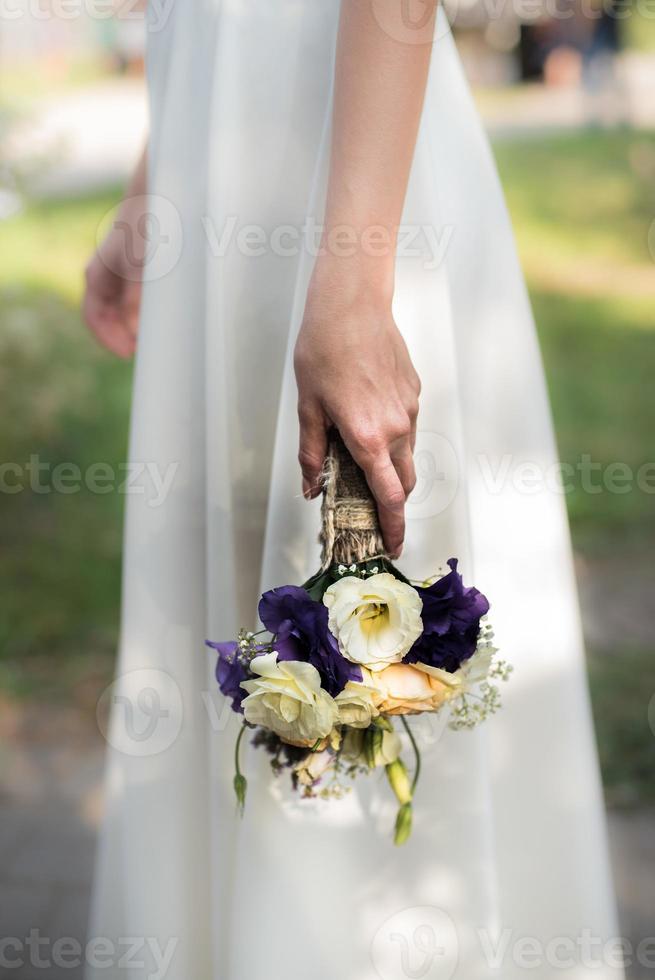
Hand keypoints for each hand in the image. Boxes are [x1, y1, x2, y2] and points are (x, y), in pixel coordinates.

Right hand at [82, 198, 144, 358]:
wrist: (156, 197)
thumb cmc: (143, 227)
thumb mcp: (139, 264)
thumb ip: (136, 297)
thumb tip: (134, 329)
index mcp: (96, 276)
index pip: (94, 318)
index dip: (109, 339)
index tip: (129, 353)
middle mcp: (104, 277)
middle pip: (108, 318)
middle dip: (123, 336)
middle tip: (147, 350)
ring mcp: (119, 275)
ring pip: (122, 310)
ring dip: (134, 326)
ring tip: (155, 338)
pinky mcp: (136, 272)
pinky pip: (135, 300)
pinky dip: (144, 313)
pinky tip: (162, 318)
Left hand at [294, 264, 419, 556]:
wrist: (352, 304)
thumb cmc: (324, 349)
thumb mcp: (308, 406)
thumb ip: (311, 452)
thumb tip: (311, 487)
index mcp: (368, 438)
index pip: (389, 497)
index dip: (392, 527)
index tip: (391, 546)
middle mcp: (396, 428)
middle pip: (405, 482)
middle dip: (392, 502)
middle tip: (373, 511)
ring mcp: (410, 409)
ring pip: (407, 454)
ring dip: (392, 467)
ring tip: (363, 460)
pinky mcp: (414, 392)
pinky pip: (408, 426)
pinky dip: (393, 436)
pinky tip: (369, 418)